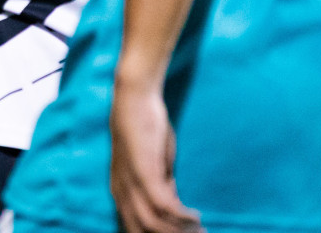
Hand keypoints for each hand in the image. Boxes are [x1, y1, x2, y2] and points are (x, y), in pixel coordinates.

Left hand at [110, 79, 201, 232]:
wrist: (135, 100)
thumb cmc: (145, 132)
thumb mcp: (154, 167)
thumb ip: (161, 188)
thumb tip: (173, 210)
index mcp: (120, 192)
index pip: (134, 228)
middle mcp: (121, 192)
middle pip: (142, 231)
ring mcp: (130, 183)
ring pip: (154, 225)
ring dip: (181, 232)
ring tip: (200, 231)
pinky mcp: (144, 172)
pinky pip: (164, 206)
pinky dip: (182, 216)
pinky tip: (196, 216)